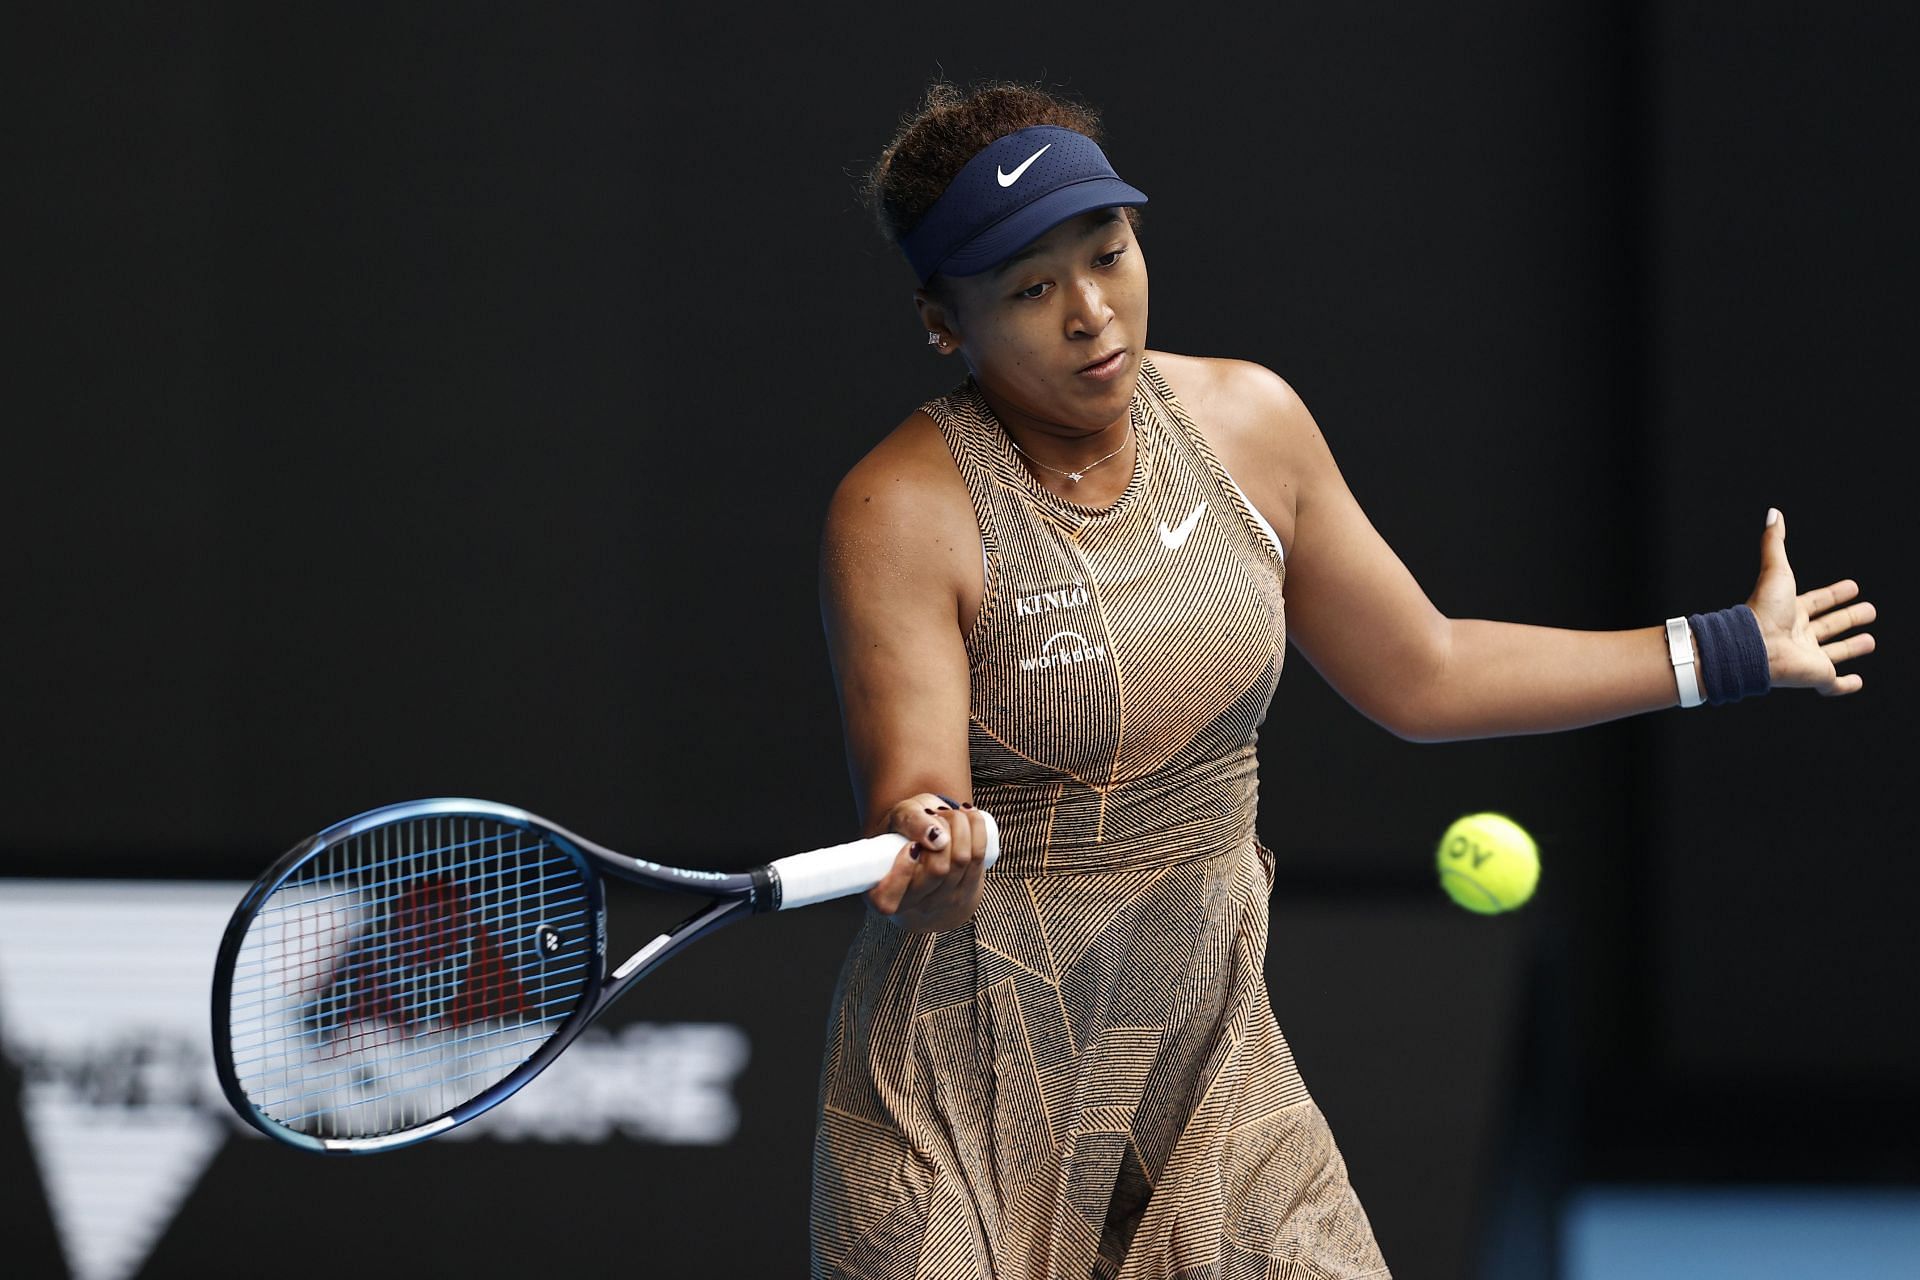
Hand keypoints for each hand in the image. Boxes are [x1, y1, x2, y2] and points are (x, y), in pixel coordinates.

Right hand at [866, 793, 991, 931]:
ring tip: (949, 814)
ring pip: (960, 860)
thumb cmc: (906, 829)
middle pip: (937, 870)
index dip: (901, 873)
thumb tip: (937, 838)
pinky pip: (978, 857)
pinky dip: (977, 829)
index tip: (911, 846)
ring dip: (959, 825)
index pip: (887, 900)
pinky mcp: (968, 891)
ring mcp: (943, 902)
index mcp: (882, 893)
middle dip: (941, 830)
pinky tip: (970, 816)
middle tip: (934, 814)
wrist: (929, 842)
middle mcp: (913, 905)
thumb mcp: (900, 817)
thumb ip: (911, 822)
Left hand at [1747, 508, 1875, 694]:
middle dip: (1849, 618)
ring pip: (1833, 653)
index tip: (1853, 586)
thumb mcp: (1775, 570)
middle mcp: (1800, 635)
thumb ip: (1774, 542)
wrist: (1755, 647)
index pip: (1817, 601)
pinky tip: (1857, 682)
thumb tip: (1773, 512)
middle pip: (1829, 626)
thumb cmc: (1764, 610)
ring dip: (1851, 648)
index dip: (1834, 595)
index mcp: (1791, 611)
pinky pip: (1833, 685)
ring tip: (1870, 641)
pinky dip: (1846, 686)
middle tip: (1870, 610)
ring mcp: (1808, 658)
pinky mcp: (1816, 677)